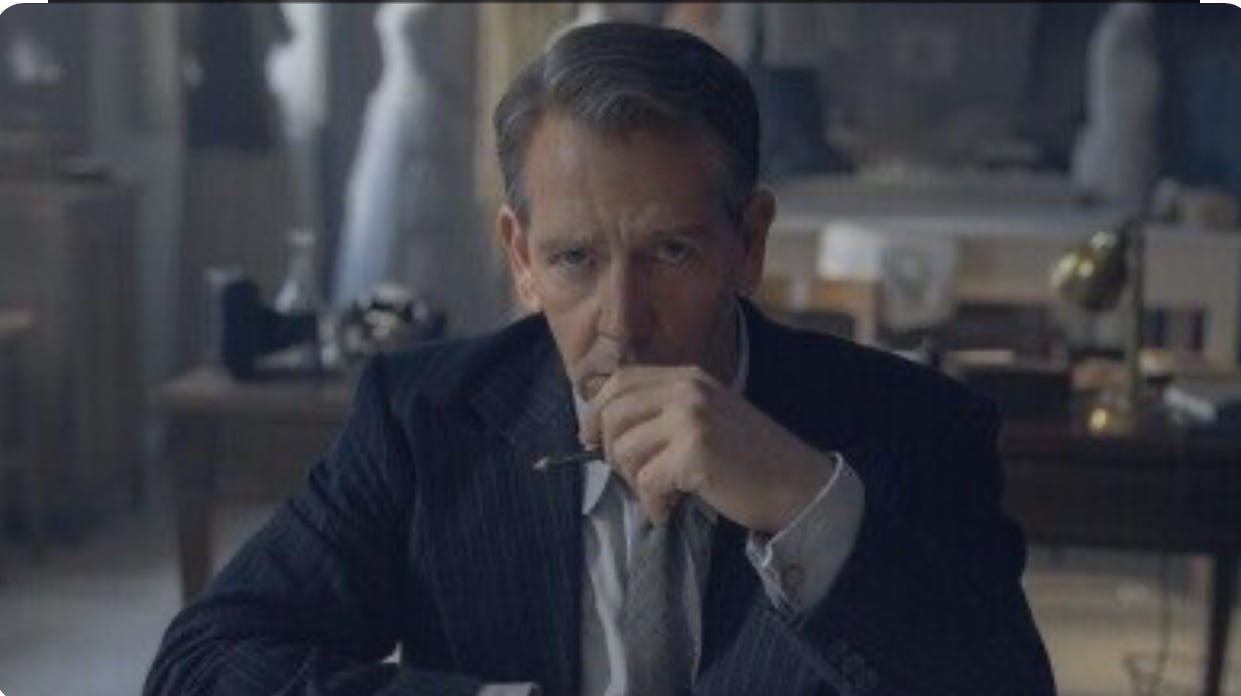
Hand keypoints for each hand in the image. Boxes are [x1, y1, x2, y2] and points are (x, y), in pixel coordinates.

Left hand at [579, 365, 835, 532]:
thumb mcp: (705, 419)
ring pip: (624, 450)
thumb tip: (597, 430)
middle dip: (610, 451)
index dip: (596, 411)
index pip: (620, 381)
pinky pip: (646, 481)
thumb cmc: (747, 461)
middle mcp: (688, 391)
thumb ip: (662, 413)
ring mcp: (692, 419)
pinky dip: (654, 504)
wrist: (799, 485)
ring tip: (664, 494)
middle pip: (612, 414)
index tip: (591, 441)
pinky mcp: (696, 453)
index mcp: (689, 378)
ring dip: (635, 483)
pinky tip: (672, 509)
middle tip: (636, 477)